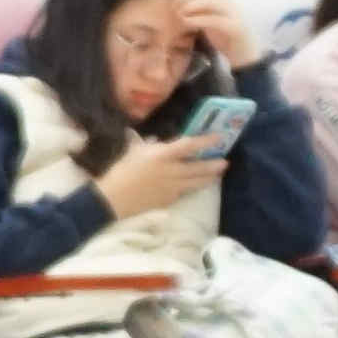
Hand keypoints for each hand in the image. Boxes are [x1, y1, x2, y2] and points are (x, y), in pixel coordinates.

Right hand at [90, 130, 233, 220]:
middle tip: (225, 162)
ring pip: (197, 182)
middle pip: (199, 167)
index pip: (189, 145)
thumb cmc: (120, 172)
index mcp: (162, 155)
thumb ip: (147, 145)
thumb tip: (156, 141)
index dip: (206, 141)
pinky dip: (191, 188)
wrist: (112, 200)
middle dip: (214, 164)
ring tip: (217, 175)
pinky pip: (184, 192)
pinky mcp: (169, 200)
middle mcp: (171, 171)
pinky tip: (193, 186)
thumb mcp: (133, 153)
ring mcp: (172, 187)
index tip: (218, 137)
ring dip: (209, 178)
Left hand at [175, 0, 262, 70]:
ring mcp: (234, 14)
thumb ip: (197, 7)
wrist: (243, 54)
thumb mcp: (207, 17)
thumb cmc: (222, 34)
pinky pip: (215, 20)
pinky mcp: (235, 28)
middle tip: (174, 6)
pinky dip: (198, 19)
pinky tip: (187, 22)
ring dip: (191, 5)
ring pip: (212, 1)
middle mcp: (229, 2)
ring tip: (180, 13)